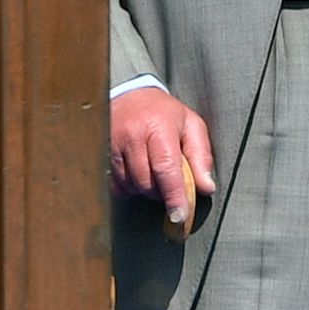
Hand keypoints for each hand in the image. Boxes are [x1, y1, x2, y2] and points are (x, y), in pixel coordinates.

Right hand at [110, 86, 215, 231]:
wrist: (130, 94)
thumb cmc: (165, 113)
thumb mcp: (191, 125)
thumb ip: (201, 156)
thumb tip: (206, 187)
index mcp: (159, 127)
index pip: (166, 168)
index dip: (174, 195)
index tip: (179, 215)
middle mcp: (132, 136)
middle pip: (147, 182)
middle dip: (162, 192)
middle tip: (170, 183)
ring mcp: (113, 145)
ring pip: (131, 186)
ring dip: (145, 189)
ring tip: (153, 172)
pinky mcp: (102, 154)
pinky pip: (115, 185)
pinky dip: (129, 187)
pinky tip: (137, 174)